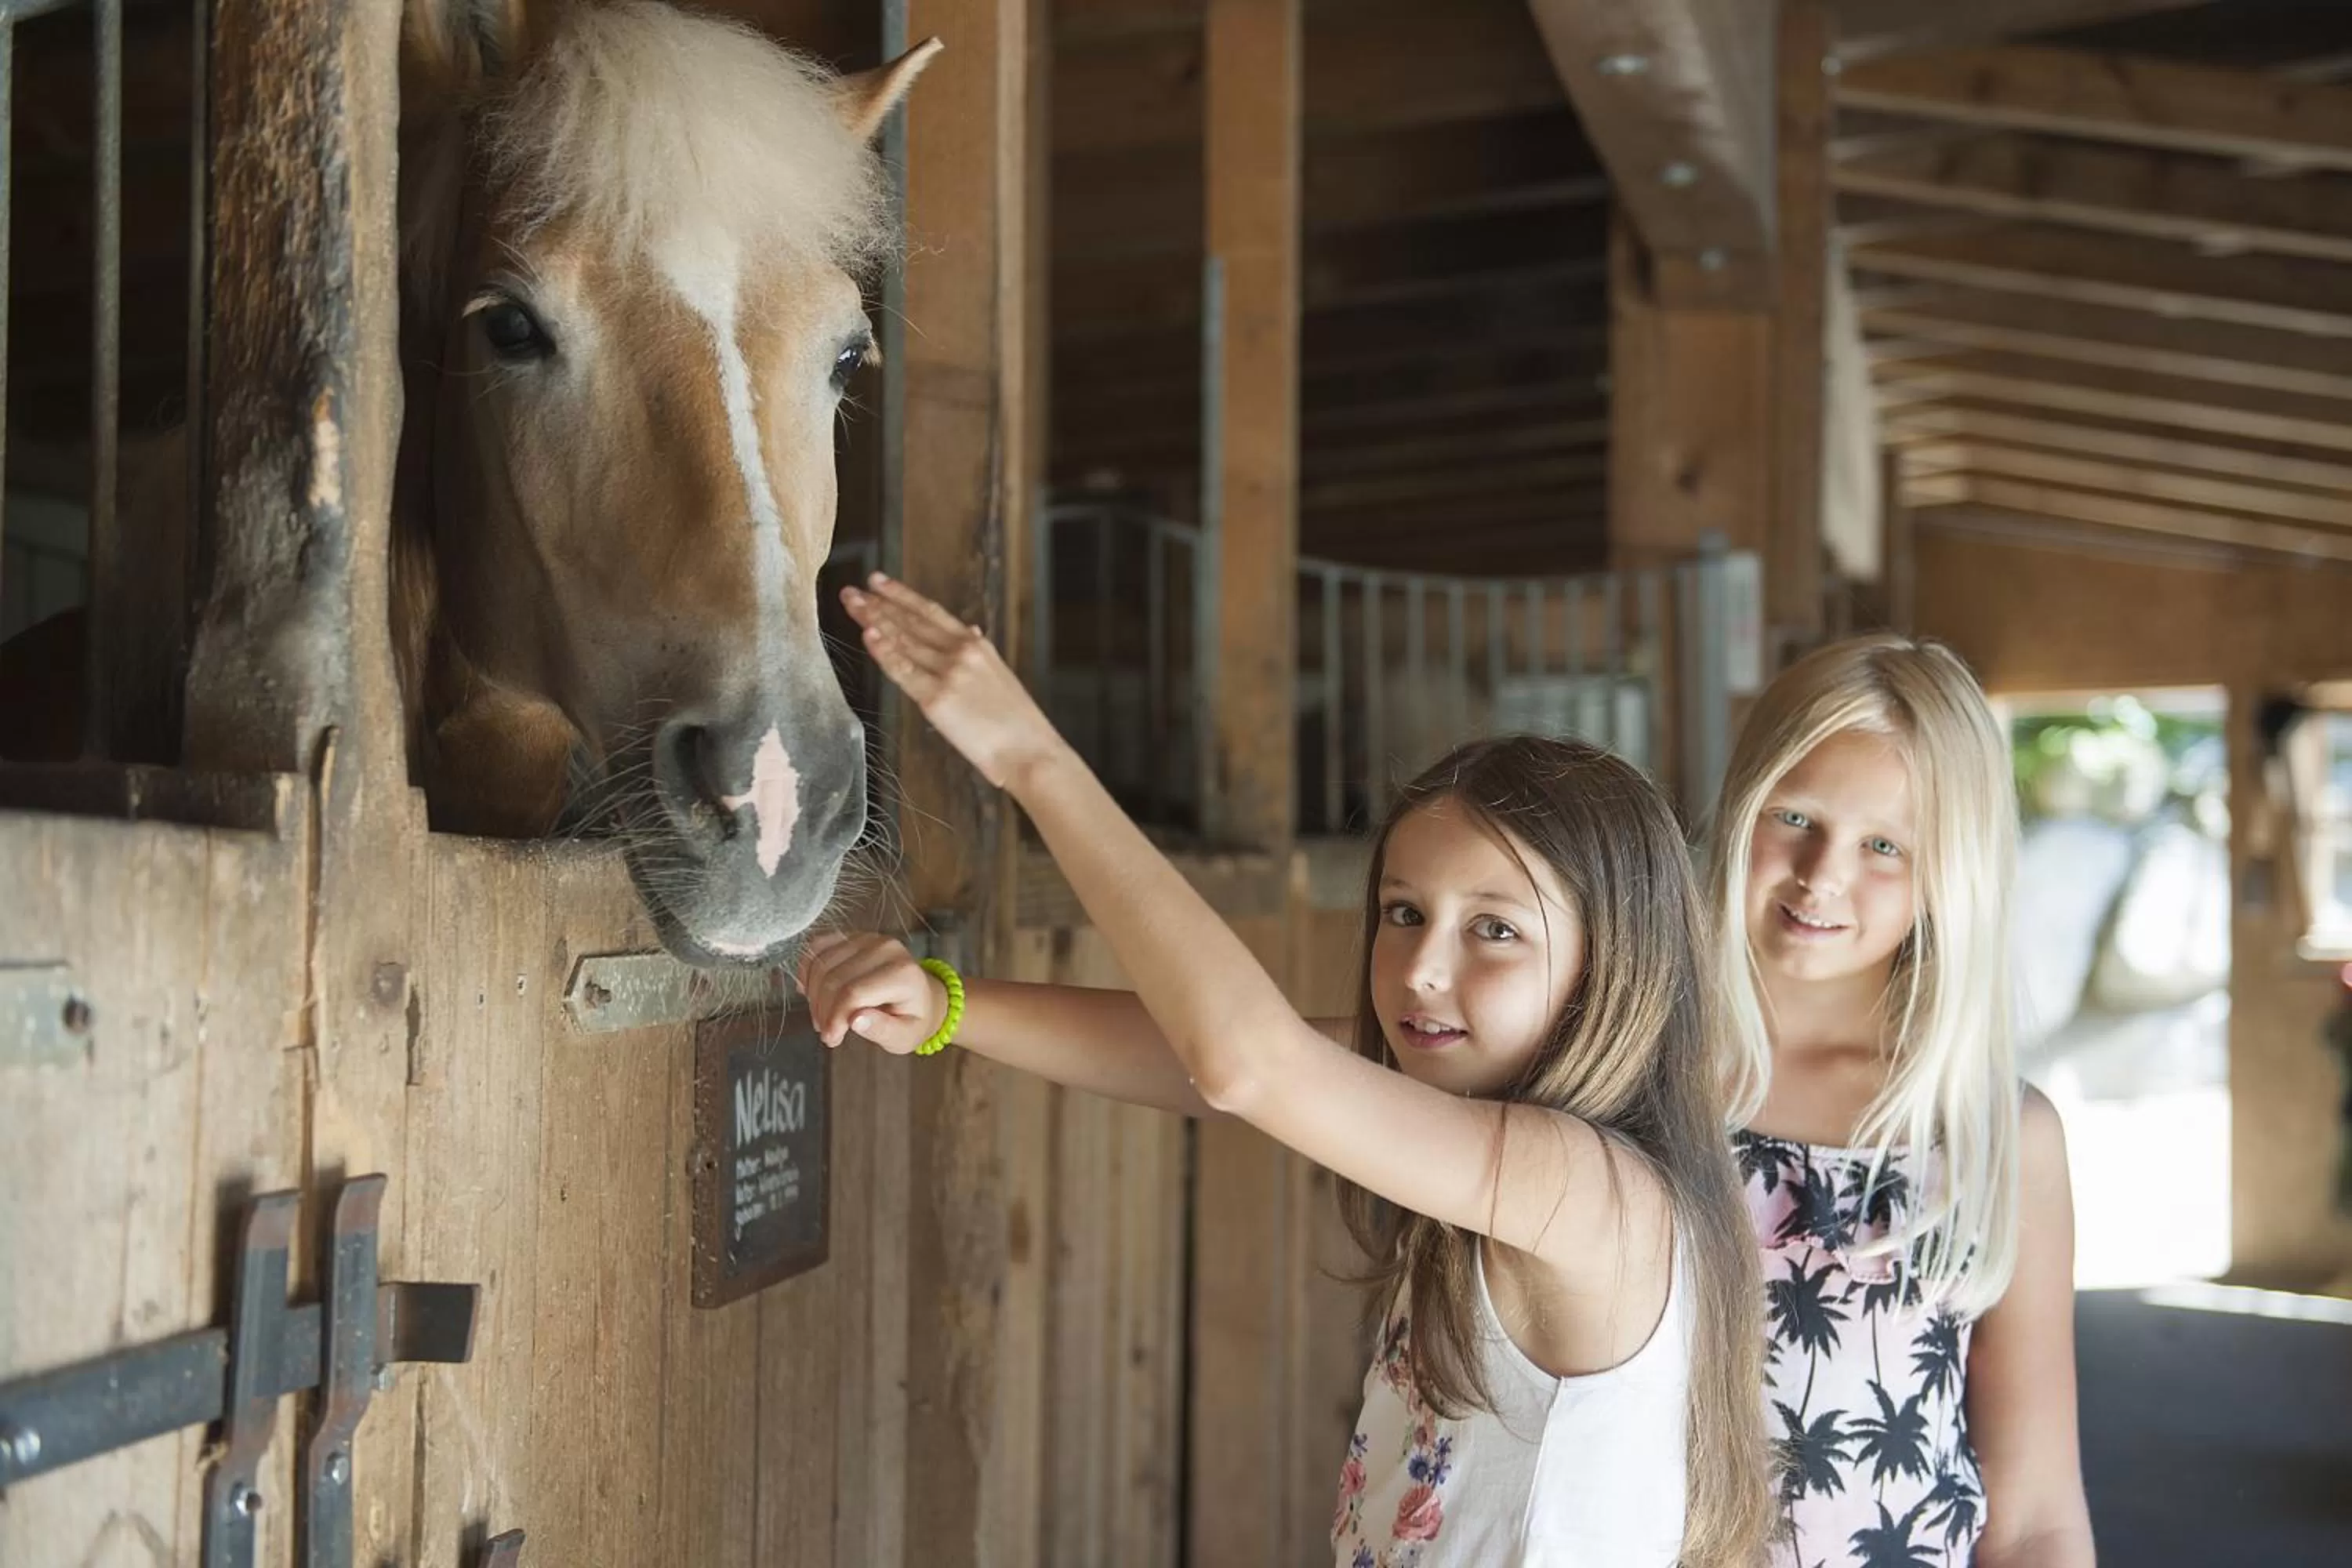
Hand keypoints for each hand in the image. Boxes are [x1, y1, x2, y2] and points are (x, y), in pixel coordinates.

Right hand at [795, 932, 947, 1052]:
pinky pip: (817, 948)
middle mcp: (886, 949)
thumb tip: (855, 1021)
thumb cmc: (912, 1019)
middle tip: (827, 1032)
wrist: (921, 996)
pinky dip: (808, 972)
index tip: (831, 1039)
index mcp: (902, 974)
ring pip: (821, 964)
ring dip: (813, 995)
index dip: (834, 1018)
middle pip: (834, 979)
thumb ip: (882, 1030)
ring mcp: (868, 938)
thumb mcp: (905, 1036)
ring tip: (822, 1017)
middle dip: (822, 1010)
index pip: (853, 994)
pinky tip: (813, 992)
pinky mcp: (853, 936)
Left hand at [841, 572, 1067, 789]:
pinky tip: (867, 635)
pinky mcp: (936, 699)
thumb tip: (970, 631)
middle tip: (852, 591)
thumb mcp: (1000, 677)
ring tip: (851, 604)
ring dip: (874, 620)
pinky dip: (883, 651)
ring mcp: (948, 674)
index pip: (931, 612)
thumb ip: (980, 653)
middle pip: (911, 622)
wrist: (1029, 751)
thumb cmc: (1016, 724)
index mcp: (977, 646)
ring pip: (903, 641)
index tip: (879, 581)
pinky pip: (902, 671)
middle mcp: (962, 653)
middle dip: (878, 604)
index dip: (901, 595)